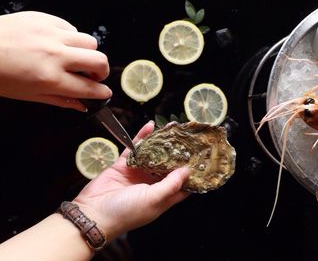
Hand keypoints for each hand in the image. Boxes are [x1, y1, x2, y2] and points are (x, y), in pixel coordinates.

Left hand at [0, 11, 111, 110]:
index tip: (104, 93)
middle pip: (99, 61)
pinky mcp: (45, 19)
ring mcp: (51, 34)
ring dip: (88, 53)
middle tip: (93, 75)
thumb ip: (60, 100)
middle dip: (102, 72)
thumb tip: (82, 105)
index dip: (101, 92)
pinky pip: (71, 28)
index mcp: (50, 78)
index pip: (89, 88)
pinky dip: (71, 38)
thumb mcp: (29, 95)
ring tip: (75, 58)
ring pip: (90, 42)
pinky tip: (59, 44)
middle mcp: (55, 55)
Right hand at [73, 121, 190, 239]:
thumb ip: (171, 184)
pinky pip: (134, 148)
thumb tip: (187, 171)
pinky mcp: (123, 165)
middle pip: (169, 167)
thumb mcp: (153, 200)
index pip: (183, 185)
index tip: (202, 159)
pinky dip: (142, 137)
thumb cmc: (125, 213)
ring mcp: (138, 174)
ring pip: (153, 155)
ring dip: (161, 143)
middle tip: (188, 138)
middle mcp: (152, 185)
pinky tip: (149, 126)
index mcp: (162, 197)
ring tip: (172, 128)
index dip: (192, 174)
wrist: (93, 213)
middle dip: (178, 154)